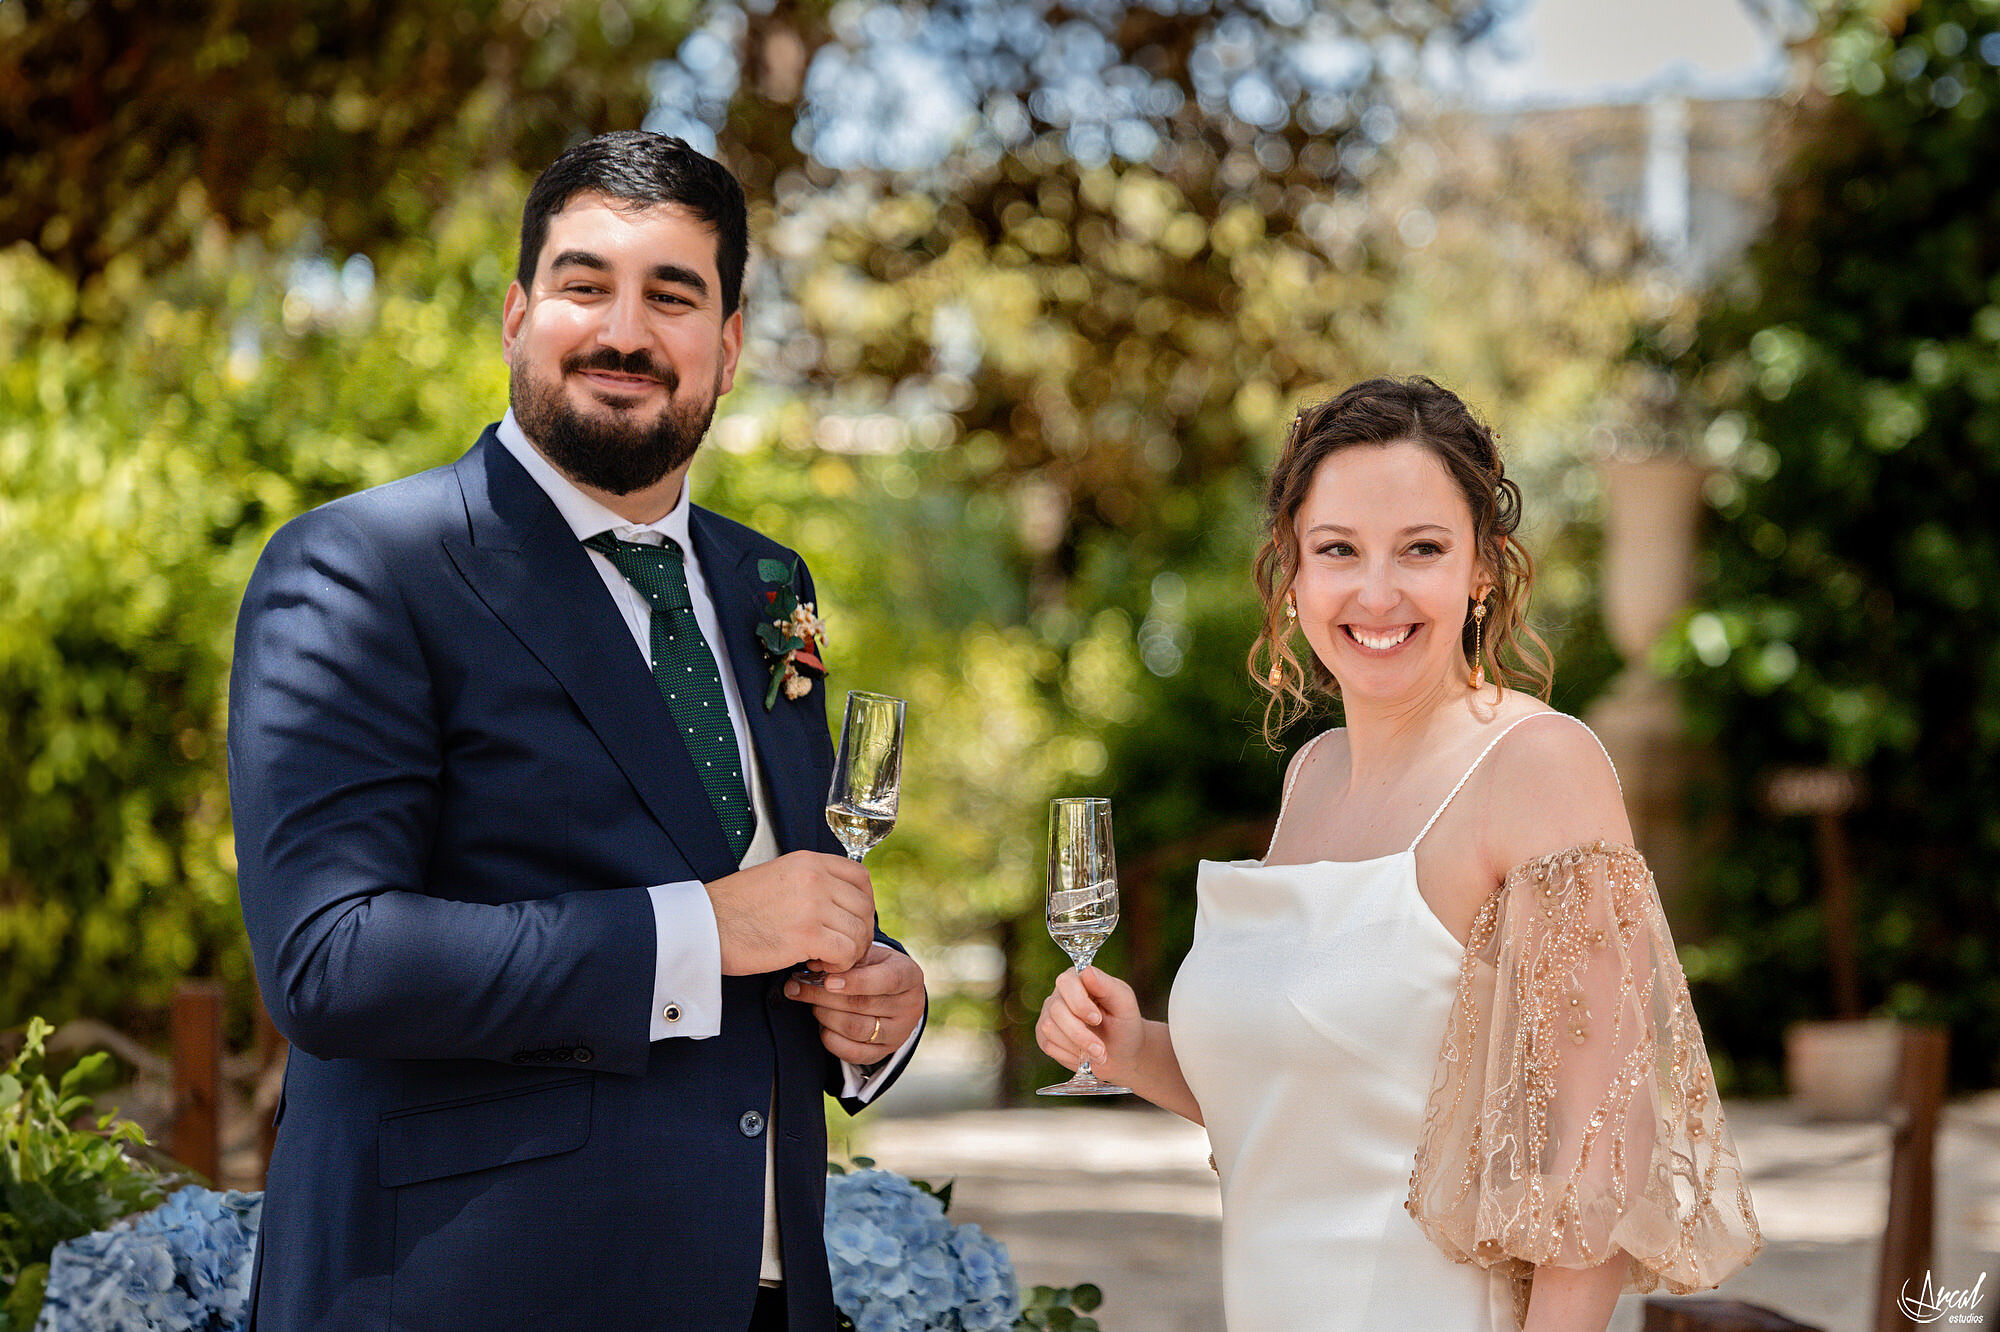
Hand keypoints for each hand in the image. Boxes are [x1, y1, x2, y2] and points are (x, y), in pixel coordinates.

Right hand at [705, 851, 874, 975]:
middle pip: (864, 907)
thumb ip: (809, 884)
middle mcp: (815, 877)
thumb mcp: (776, 878)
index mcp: (807, 861)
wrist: (703, 926)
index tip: (852, 922)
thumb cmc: (733, 910)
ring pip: (859, 932)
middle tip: (839, 950)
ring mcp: (812, 904)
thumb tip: (839, 904)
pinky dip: (838, 966)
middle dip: (859, 934)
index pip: (860, 877)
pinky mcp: (807, 933)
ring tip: (823, 960)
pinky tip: (816, 966)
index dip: (864, 904)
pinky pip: (846, 952)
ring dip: (848, 953)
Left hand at [784, 942, 924, 1063]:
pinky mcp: (883, 1053)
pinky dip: (830, 1038)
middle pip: (863, 1005)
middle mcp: (909, 1007)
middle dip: (824, 996)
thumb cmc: (874, 968)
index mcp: (909, 976)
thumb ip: (846, 958)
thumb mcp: (868, 956)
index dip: (856, 981)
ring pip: (855, 1029)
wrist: (892, 995)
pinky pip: (853, 1053)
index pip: (887, 980)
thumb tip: (813, 965)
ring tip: (810, 1003)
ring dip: (825, 1015)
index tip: (827, 981)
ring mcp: (899, 1033)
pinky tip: (821, 1024)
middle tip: (797, 987)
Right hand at [1036, 965, 1143, 1082]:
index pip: (1067, 982)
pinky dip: (1070, 1055)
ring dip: (1077, 1047)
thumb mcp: (1124, 1003)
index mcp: (1079, 979)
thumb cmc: (1124, 1023)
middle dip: (1080, 1034)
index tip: (1097, 1019)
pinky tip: (1084, 1056)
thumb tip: (1087, 971)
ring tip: (1099, 1054)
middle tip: (1101, 1049)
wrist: (1121, 1053)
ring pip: (1049, 1028)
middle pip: (1056, 1009)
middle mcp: (1060, 994)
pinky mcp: (1044, 1035)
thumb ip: (1107, 985)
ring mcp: (1049, 1014)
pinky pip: (1048, 1045)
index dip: (1079, 1003)